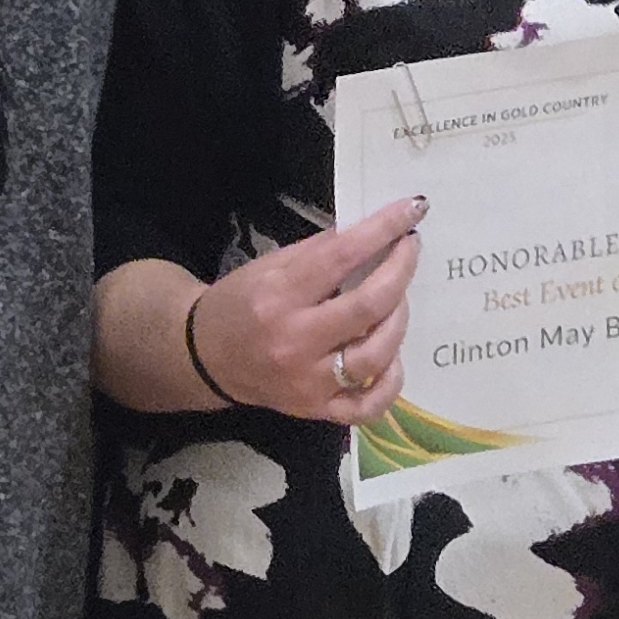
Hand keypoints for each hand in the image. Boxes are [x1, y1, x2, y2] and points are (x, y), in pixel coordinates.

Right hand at [194, 199, 423, 424]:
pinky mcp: (316, 409)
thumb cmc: (240, 302)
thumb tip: (374, 234)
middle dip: (400, 271)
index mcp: (279, 296)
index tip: (413, 208)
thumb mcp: (270, 265)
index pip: (342, 256)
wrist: (205, 357)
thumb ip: (321, 252)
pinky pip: (369, 405)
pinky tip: (391, 357)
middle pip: (369, 306)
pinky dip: (391, 381)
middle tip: (409, 250)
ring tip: (398, 300)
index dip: (384, 229)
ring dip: (399, 320)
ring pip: (376, 355)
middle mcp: (294, 341)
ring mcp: (308, 382)